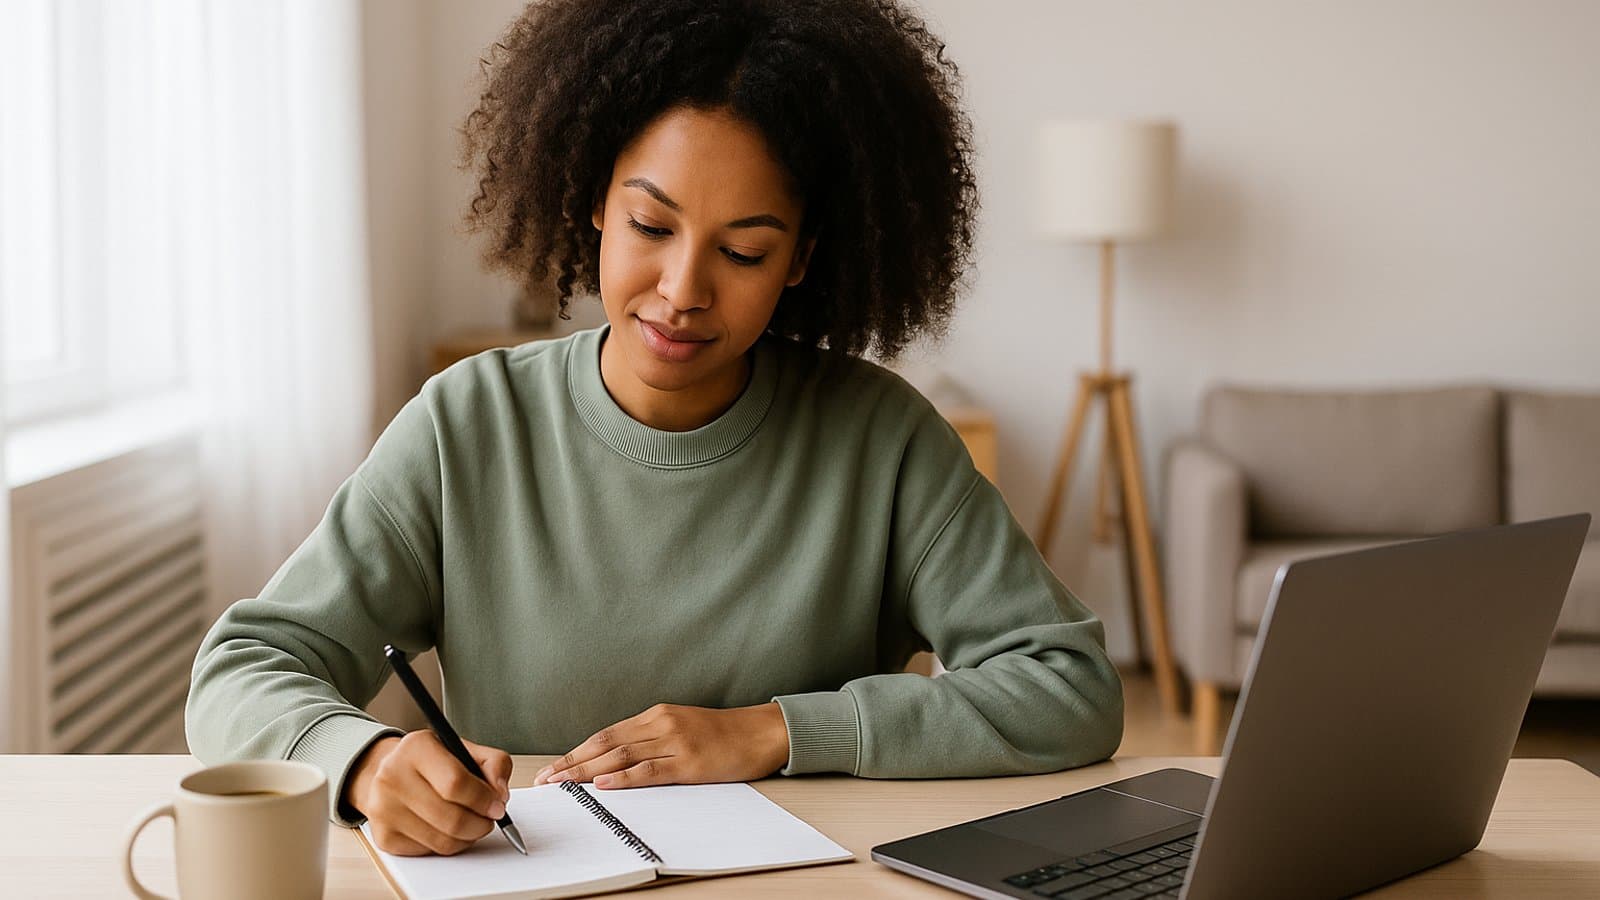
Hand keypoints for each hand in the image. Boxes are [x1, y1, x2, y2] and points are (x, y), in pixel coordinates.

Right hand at [344, 731, 514, 855]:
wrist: (390, 773)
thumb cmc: (432, 762)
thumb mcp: (465, 749)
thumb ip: (494, 763)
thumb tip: (500, 794)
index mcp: (416, 748)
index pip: (456, 783)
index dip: (484, 799)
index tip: (497, 806)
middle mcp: (393, 777)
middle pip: (451, 818)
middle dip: (481, 824)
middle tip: (489, 819)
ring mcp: (384, 809)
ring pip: (443, 841)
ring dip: (468, 838)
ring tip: (473, 824)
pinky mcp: (384, 836)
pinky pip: (429, 852)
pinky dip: (448, 846)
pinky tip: (449, 830)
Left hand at [532, 702, 789, 789]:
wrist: (760, 732)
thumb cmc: (722, 734)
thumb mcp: (681, 727)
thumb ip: (651, 738)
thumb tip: (618, 759)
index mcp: (655, 715)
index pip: (605, 735)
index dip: (576, 752)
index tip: (553, 767)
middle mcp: (660, 724)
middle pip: (605, 745)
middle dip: (572, 763)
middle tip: (546, 779)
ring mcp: (674, 742)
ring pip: (620, 757)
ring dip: (587, 772)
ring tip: (562, 784)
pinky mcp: (689, 762)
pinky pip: (649, 771)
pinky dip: (623, 779)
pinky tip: (602, 785)